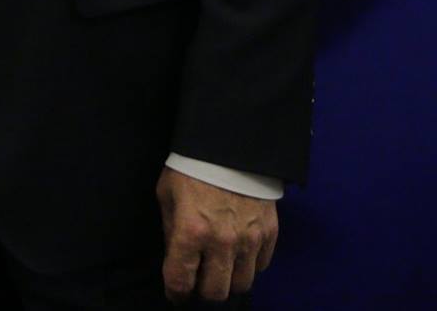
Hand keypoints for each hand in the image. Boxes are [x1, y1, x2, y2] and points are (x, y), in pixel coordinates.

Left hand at [156, 169, 276, 302]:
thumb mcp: (167, 195)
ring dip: (229, 281)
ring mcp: (249, 239)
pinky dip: (250, 266)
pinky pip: (261, 266)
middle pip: (215, 292)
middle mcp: (221, 242)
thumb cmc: (192, 167)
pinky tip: (239, 254)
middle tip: (199, 279)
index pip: (181, 280)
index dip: (176, 292)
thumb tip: (175, 257)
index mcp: (190, 232)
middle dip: (203, 291)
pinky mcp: (269, 233)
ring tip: (220, 269)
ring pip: (242, 284)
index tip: (176, 292)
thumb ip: (170, 230)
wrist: (230, 143)